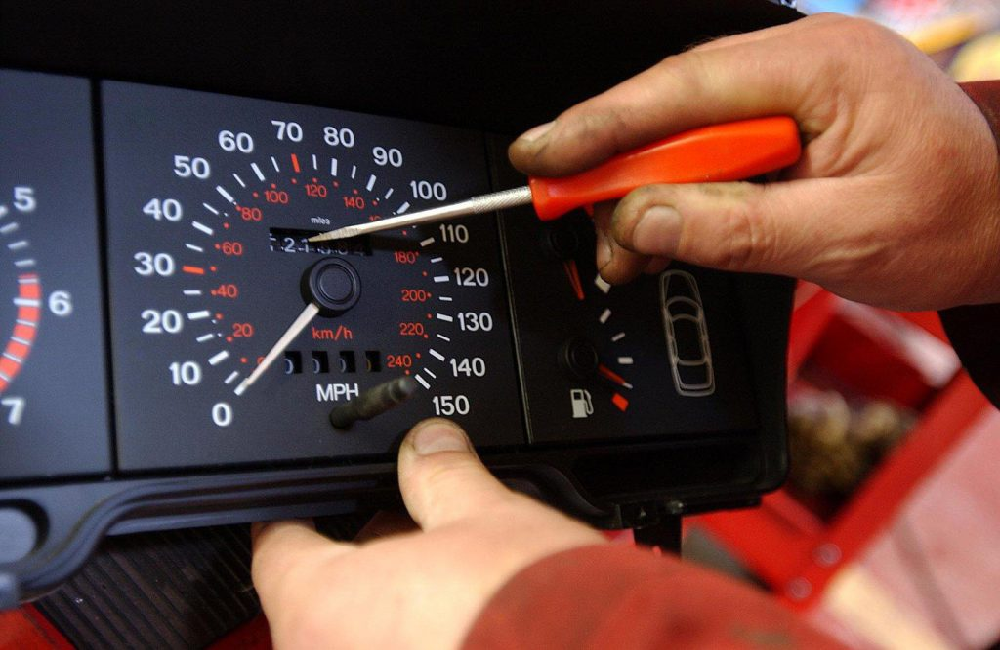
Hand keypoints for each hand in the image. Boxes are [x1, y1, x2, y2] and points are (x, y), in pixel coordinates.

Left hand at [251, 418, 605, 648]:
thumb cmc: (537, 612)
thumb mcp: (487, 517)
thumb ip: (444, 474)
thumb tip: (431, 446)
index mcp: (326, 607)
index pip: (278, 547)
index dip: (300, 514)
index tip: (314, 503)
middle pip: (328, 597)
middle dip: (373, 559)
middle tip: (416, 531)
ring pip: (368, 636)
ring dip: (402, 608)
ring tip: (458, 583)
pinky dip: (425, 641)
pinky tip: (472, 624)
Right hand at [509, 14, 999, 311]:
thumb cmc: (954, 218)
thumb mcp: (841, 237)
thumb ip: (732, 228)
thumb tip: (640, 221)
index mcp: (822, 67)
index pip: (682, 90)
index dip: (600, 125)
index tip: (544, 157)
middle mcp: (800, 63)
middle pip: (669, 105)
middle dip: (610, 162)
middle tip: (558, 204)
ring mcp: (791, 88)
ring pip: (681, 130)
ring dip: (643, 190)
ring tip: (623, 247)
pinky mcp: (784, 120)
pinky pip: (710, 148)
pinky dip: (678, 192)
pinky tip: (659, 230)